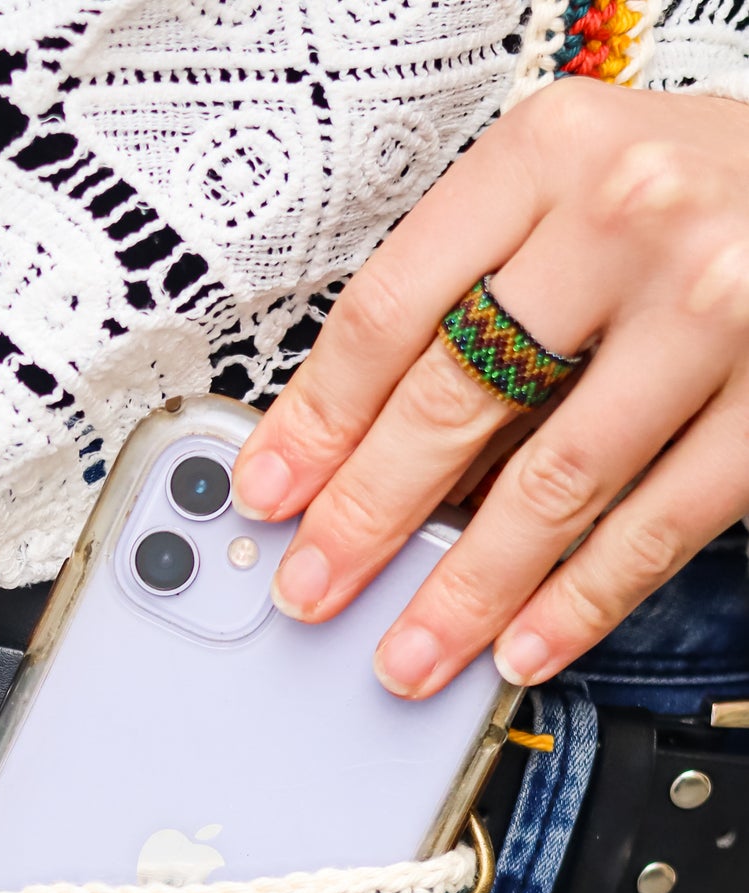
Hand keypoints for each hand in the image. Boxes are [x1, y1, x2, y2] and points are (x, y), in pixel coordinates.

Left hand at [232, 81, 748, 696]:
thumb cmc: (701, 184)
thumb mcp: (572, 188)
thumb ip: (479, 293)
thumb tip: (369, 450)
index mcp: (547, 153)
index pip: (393, 308)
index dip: (316, 419)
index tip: (272, 493)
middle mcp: (626, 217)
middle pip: (455, 396)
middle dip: (367, 516)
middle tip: (315, 588)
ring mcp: (709, 310)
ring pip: (552, 481)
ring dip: (466, 590)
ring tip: (410, 653)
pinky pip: (657, 525)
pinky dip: (581, 602)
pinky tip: (525, 645)